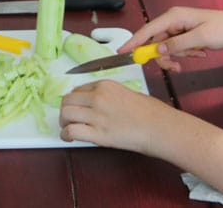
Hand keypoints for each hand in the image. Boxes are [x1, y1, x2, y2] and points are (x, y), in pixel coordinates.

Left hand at [59, 80, 174, 152]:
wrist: (159, 127)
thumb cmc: (150, 111)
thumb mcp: (127, 92)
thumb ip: (108, 95)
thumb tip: (96, 102)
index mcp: (105, 85)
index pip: (77, 89)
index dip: (74, 100)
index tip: (75, 107)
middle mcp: (98, 97)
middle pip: (67, 100)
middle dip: (65, 110)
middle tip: (68, 118)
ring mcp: (97, 115)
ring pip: (65, 114)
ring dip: (63, 122)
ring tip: (67, 128)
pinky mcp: (98, 134)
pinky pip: (72, 131)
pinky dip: (66, 135)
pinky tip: (69, 137)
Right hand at [120, 6, 222, 71]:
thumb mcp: (201, 38)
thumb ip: (178, 44)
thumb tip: (158, 49)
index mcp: (174, 16)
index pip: (148, 29)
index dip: (134, 41)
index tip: (122, 52)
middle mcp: (173, 20)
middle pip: (156, 42)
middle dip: (164, 56)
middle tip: (175, 67)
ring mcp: (179, 28)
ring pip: (166, 47)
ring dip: (178, 56)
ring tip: (197, 55)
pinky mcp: (184, 35)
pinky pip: (176, 48)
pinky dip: (185, 54)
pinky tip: (200, 53)